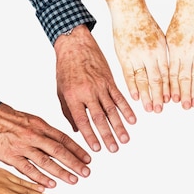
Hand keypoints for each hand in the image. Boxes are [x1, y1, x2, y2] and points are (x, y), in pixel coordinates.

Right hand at [0, 103, 91, 187]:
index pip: (63, 138)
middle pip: (58, 151)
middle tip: (86, 172)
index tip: (88, 159)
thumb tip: (60, 143)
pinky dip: (40, 177)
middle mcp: (33, 135)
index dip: (77, 149)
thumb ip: (45, 132)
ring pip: (46, 161)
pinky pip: (28, 169)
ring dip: (61, 172)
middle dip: (74, 162)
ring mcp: (22, 146)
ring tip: (74, 180)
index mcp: (40, 125)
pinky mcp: (10, 156)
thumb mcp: (30, 119)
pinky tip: (50, 184)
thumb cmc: (7, 118)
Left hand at [55, 25, 135, 151]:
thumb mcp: (61, 91)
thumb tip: (77, 131)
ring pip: (112, 110)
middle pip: (99, 118)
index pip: (82, 120)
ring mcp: (101, 86)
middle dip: (107, 135)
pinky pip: (120, 98)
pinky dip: (127, 110)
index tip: (96, 149)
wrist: (75, 44)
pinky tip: (132, 121)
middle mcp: (88, 92)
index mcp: (73, 96)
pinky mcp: (110, 81)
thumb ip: (68, 112)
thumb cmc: (65, 68)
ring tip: (125, 140)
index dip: (90, 136)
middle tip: (114, 149)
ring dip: (119, 126)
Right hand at [112, 9, 169, 113]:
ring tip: (150, 109)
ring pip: (144, 80)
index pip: (168, 74)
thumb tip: (168, 72)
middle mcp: (151, 55)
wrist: (129, 10)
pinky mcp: (124, 56)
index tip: (172, 101)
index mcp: (162, 51)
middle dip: (160, 97)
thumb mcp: (160, 38)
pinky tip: (135, 97)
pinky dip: (132, 87)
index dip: (170, 88)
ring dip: (147, 96)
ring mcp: (137, 56)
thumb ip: (163, 56)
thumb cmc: (145, 24)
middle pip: (157, 80)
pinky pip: (129, 75)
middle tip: (161, 110)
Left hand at [166, 0, 193, 109]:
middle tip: (182, 108)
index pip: (170, 75)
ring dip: (193, 91)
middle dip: (181, 95)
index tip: (169, 102)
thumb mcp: (170, 36)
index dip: (170, 89)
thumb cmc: (182, 18)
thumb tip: (167, 70)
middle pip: (181, 78)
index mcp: (173, 51)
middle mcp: (184, 52)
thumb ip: (171, 55)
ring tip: (193, 104)